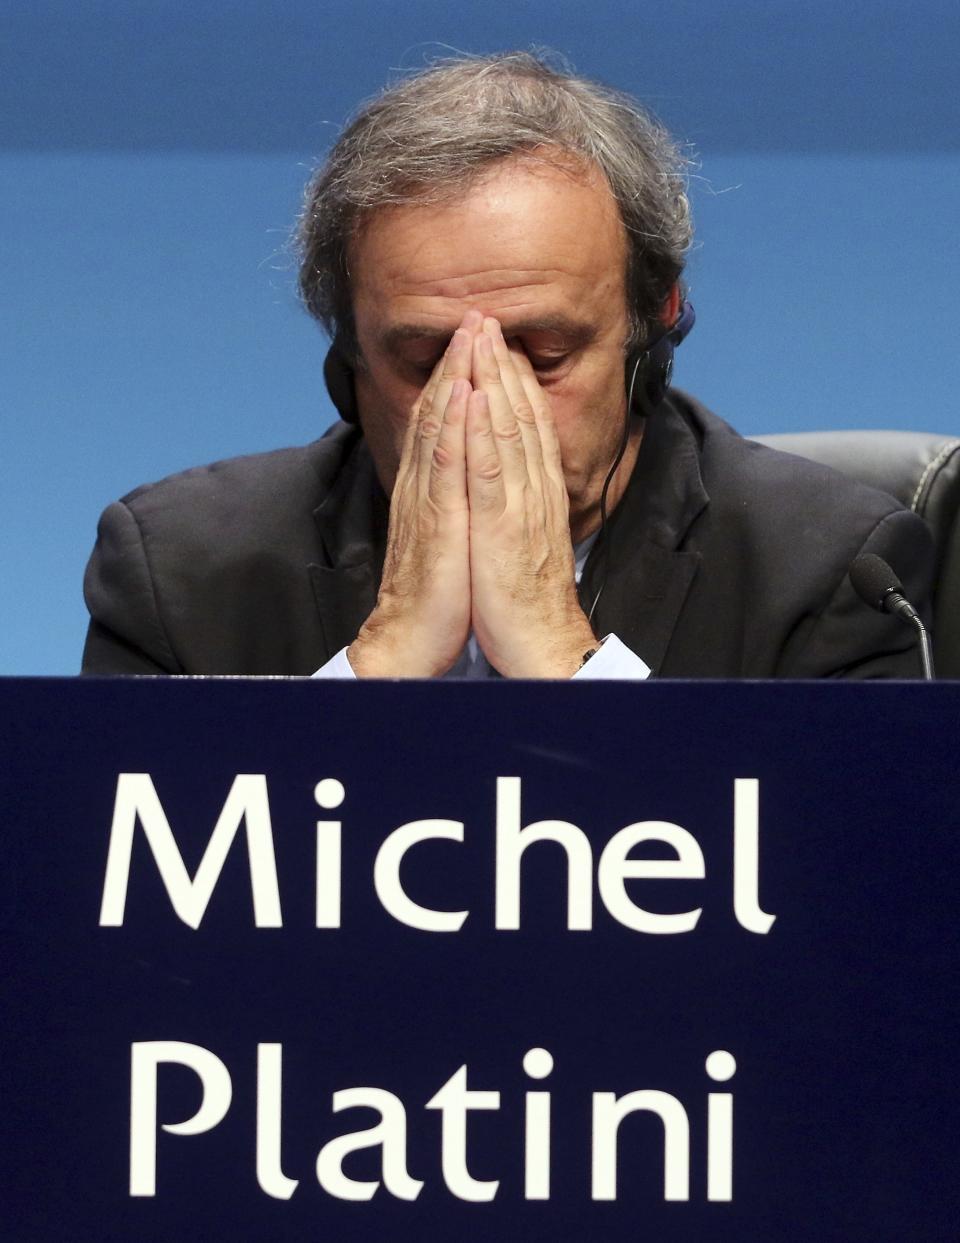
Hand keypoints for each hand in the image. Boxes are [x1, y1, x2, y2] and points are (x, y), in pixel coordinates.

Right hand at [348, 314, 479, 675]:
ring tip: (470, 334)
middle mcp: (425, 486)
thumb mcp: (449, 534)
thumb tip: (465, 472)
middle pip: (439, 413)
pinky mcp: (436, 522)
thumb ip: (452, 498)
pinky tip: (460, 393)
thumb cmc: (438, 592)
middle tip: (474, 314)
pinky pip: (445, 465)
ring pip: (440, 426)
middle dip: (457, 361)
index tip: (475, 340)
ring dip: (455, 376)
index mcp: (431, 489)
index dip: (457, 377)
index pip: (443, 422)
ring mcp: (428, 500)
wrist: (414, 638)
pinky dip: (452, 425)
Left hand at [466, 318, 596, 676]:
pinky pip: (488, 468)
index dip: (513, 379)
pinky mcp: (500, 525)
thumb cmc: (525, 597)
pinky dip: (480, 428)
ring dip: (491, 378)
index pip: (528, 424)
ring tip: (480, 334)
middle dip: (501, 362)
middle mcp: (534, 489)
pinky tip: (472, 395)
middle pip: (519, 415)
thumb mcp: (524, 536)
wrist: (539, 642)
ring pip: (506, 429)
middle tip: (487, 316)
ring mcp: (519, 504)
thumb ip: (519, 501)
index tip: (499, 341)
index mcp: (538, 492)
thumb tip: (512, 477)